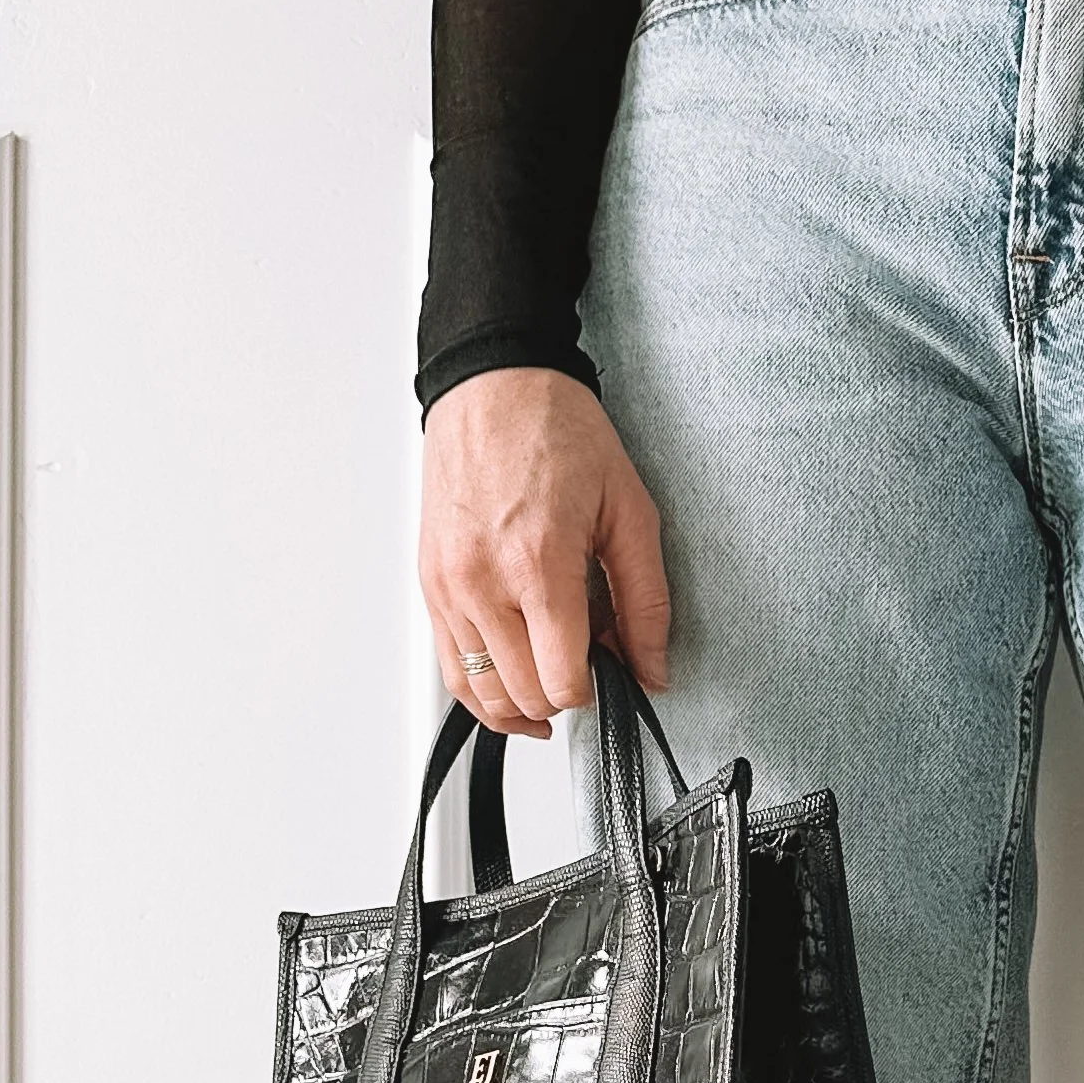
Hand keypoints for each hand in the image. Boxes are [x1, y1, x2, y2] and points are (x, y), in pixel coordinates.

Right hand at [418, 367, 670, 736]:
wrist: (494, 384)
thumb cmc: (556, 432)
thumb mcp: (628, 510)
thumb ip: (645, 602)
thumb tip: (652, 669)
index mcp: (537, 564)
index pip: (561, 682)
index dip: (595, 689)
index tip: (610, 667)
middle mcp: (482, 583)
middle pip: (524, 696)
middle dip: (563, 692)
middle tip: (587, 653)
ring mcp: (448, 587)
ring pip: (482, 693)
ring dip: (524, 697)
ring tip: (552, 666)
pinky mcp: (430, 585)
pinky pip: (450, 671)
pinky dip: (485, 688)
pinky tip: (515, 681)